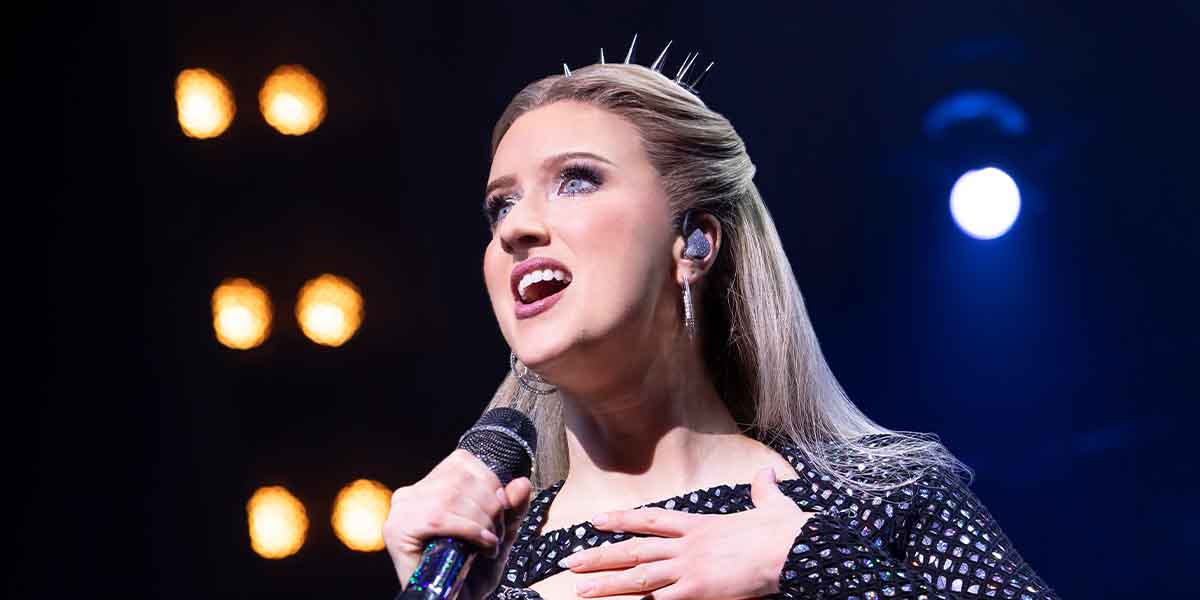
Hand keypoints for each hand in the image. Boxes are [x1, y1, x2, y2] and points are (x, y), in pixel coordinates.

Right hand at [383, 448, 532, 599]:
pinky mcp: (398, 530)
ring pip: (452, 498)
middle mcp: (411, 494)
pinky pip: (441, 518)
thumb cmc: (472, 572)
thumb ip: (512, 508)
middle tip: (497, 535)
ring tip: (489, 545)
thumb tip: (522, 483)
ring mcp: (401, 511)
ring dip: (482, 522)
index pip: (463, 463)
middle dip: (491, 507)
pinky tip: (483, 547)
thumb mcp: (500, 533)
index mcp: (430, 486)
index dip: (490, 483)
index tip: (502, 511)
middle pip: (461, 480)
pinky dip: (470, 531)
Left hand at [560, 467, 814, 599]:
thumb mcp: (772, 505)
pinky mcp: (698, 589)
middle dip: (599, 556)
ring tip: (578, 588)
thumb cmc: (786, 530)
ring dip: (606, 583)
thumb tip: (767, 472)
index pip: (651, 521)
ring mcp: (690, 568)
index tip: (596, 520)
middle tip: (568, 561)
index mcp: (699, 526)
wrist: (791, 548)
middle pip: (634, 550)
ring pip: (638, 576)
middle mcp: (687, 546)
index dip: (622, 520)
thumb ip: (763, 490)